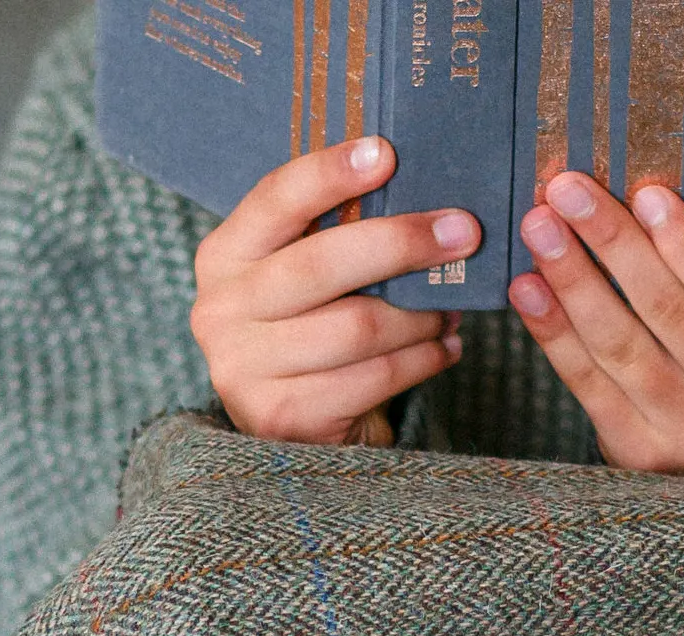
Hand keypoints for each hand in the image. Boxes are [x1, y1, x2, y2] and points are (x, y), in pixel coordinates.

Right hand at [190, 136, 478, 445]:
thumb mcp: (305, 282)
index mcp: (223, 257)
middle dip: (403, 244)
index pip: (275, 200)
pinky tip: (444, 349)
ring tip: (452, 309)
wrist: (294, 434)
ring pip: (358, 326)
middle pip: (323, 264)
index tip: (386, 152)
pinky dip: (421, 360)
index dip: (330, 174)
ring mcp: (245, 368)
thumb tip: (423, 202)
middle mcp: (220, 310)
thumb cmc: (309, 339)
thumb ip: (334, 239)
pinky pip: (373, 377)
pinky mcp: (282, 416)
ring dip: (420, 315)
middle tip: (463, 232)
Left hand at [510, 175, 683, 475]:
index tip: (645, 195)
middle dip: (612, 243)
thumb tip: (641, 201)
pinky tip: (528, 288)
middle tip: (568, 191)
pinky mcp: (640, 453)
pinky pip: (588, 384)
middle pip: (667, 312)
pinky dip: (554, 332)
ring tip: (539, 229)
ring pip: (619, 346)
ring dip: (572, 280)